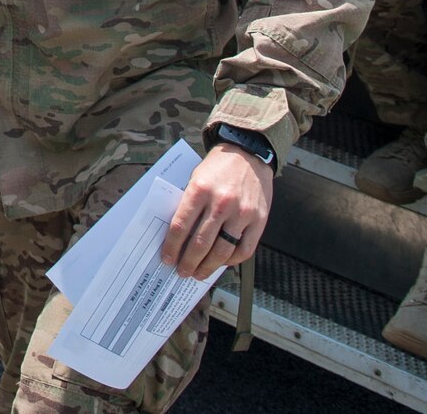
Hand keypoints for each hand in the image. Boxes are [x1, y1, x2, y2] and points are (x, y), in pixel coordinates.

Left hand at [160, 145, 273, 278]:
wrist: (248, 153)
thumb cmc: (217, 168)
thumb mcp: (195, 179)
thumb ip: (188, 205)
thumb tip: (177, 237)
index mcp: (200, 190)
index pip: (181, 226)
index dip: (171, 247)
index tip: (167, 259)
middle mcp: (221, 202)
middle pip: (200, 243)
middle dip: (188, 262)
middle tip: (182, 272)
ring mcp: (242, 213)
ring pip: (222, 251)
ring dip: (208, 267)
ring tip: (199, 273)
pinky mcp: (259, 220)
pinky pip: (244, 250)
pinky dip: (231, 261)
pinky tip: (221, 263)